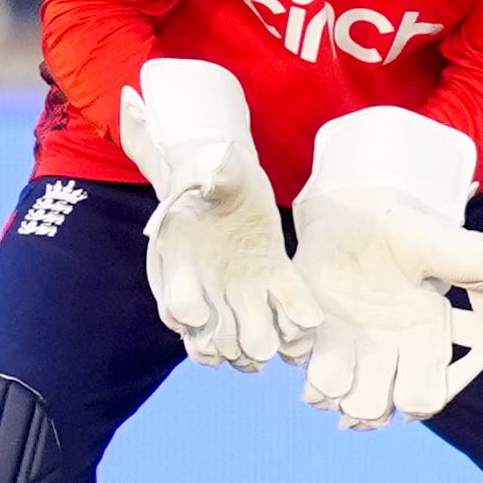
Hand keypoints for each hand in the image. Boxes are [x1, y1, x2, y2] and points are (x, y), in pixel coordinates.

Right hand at [118, 58, 302, 370]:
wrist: (236, 180)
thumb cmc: (212, 172)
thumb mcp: (207, 167)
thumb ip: (197, 167)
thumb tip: (178, 137)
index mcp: (180, 266)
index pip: (175, 304)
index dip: (184, 312)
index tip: (194, 315)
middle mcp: (208, 289)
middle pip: (211, 336)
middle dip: (229, 344)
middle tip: (251, 346)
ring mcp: (240, 292)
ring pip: (246, 337)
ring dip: (261, 346)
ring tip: (278, 345)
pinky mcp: (274, 284)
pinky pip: (286, 313)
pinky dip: (296, 322)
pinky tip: (306, 323)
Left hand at [285, 107, 482, 429]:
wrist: (360, 211)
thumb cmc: (407, 230)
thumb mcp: (443, 240)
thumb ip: (472, 259)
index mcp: (423, 342)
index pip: (422, 398)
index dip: (414, 399)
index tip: (403, 381)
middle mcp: (382, 353)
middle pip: (370, 409)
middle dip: (362, 402)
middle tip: (356, 375)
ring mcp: (341, 344)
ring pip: (328, 395)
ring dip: (323, 384)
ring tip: (326, 355)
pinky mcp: (307, 328)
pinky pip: (294, 354)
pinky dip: (295, 345)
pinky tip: (305, 324)